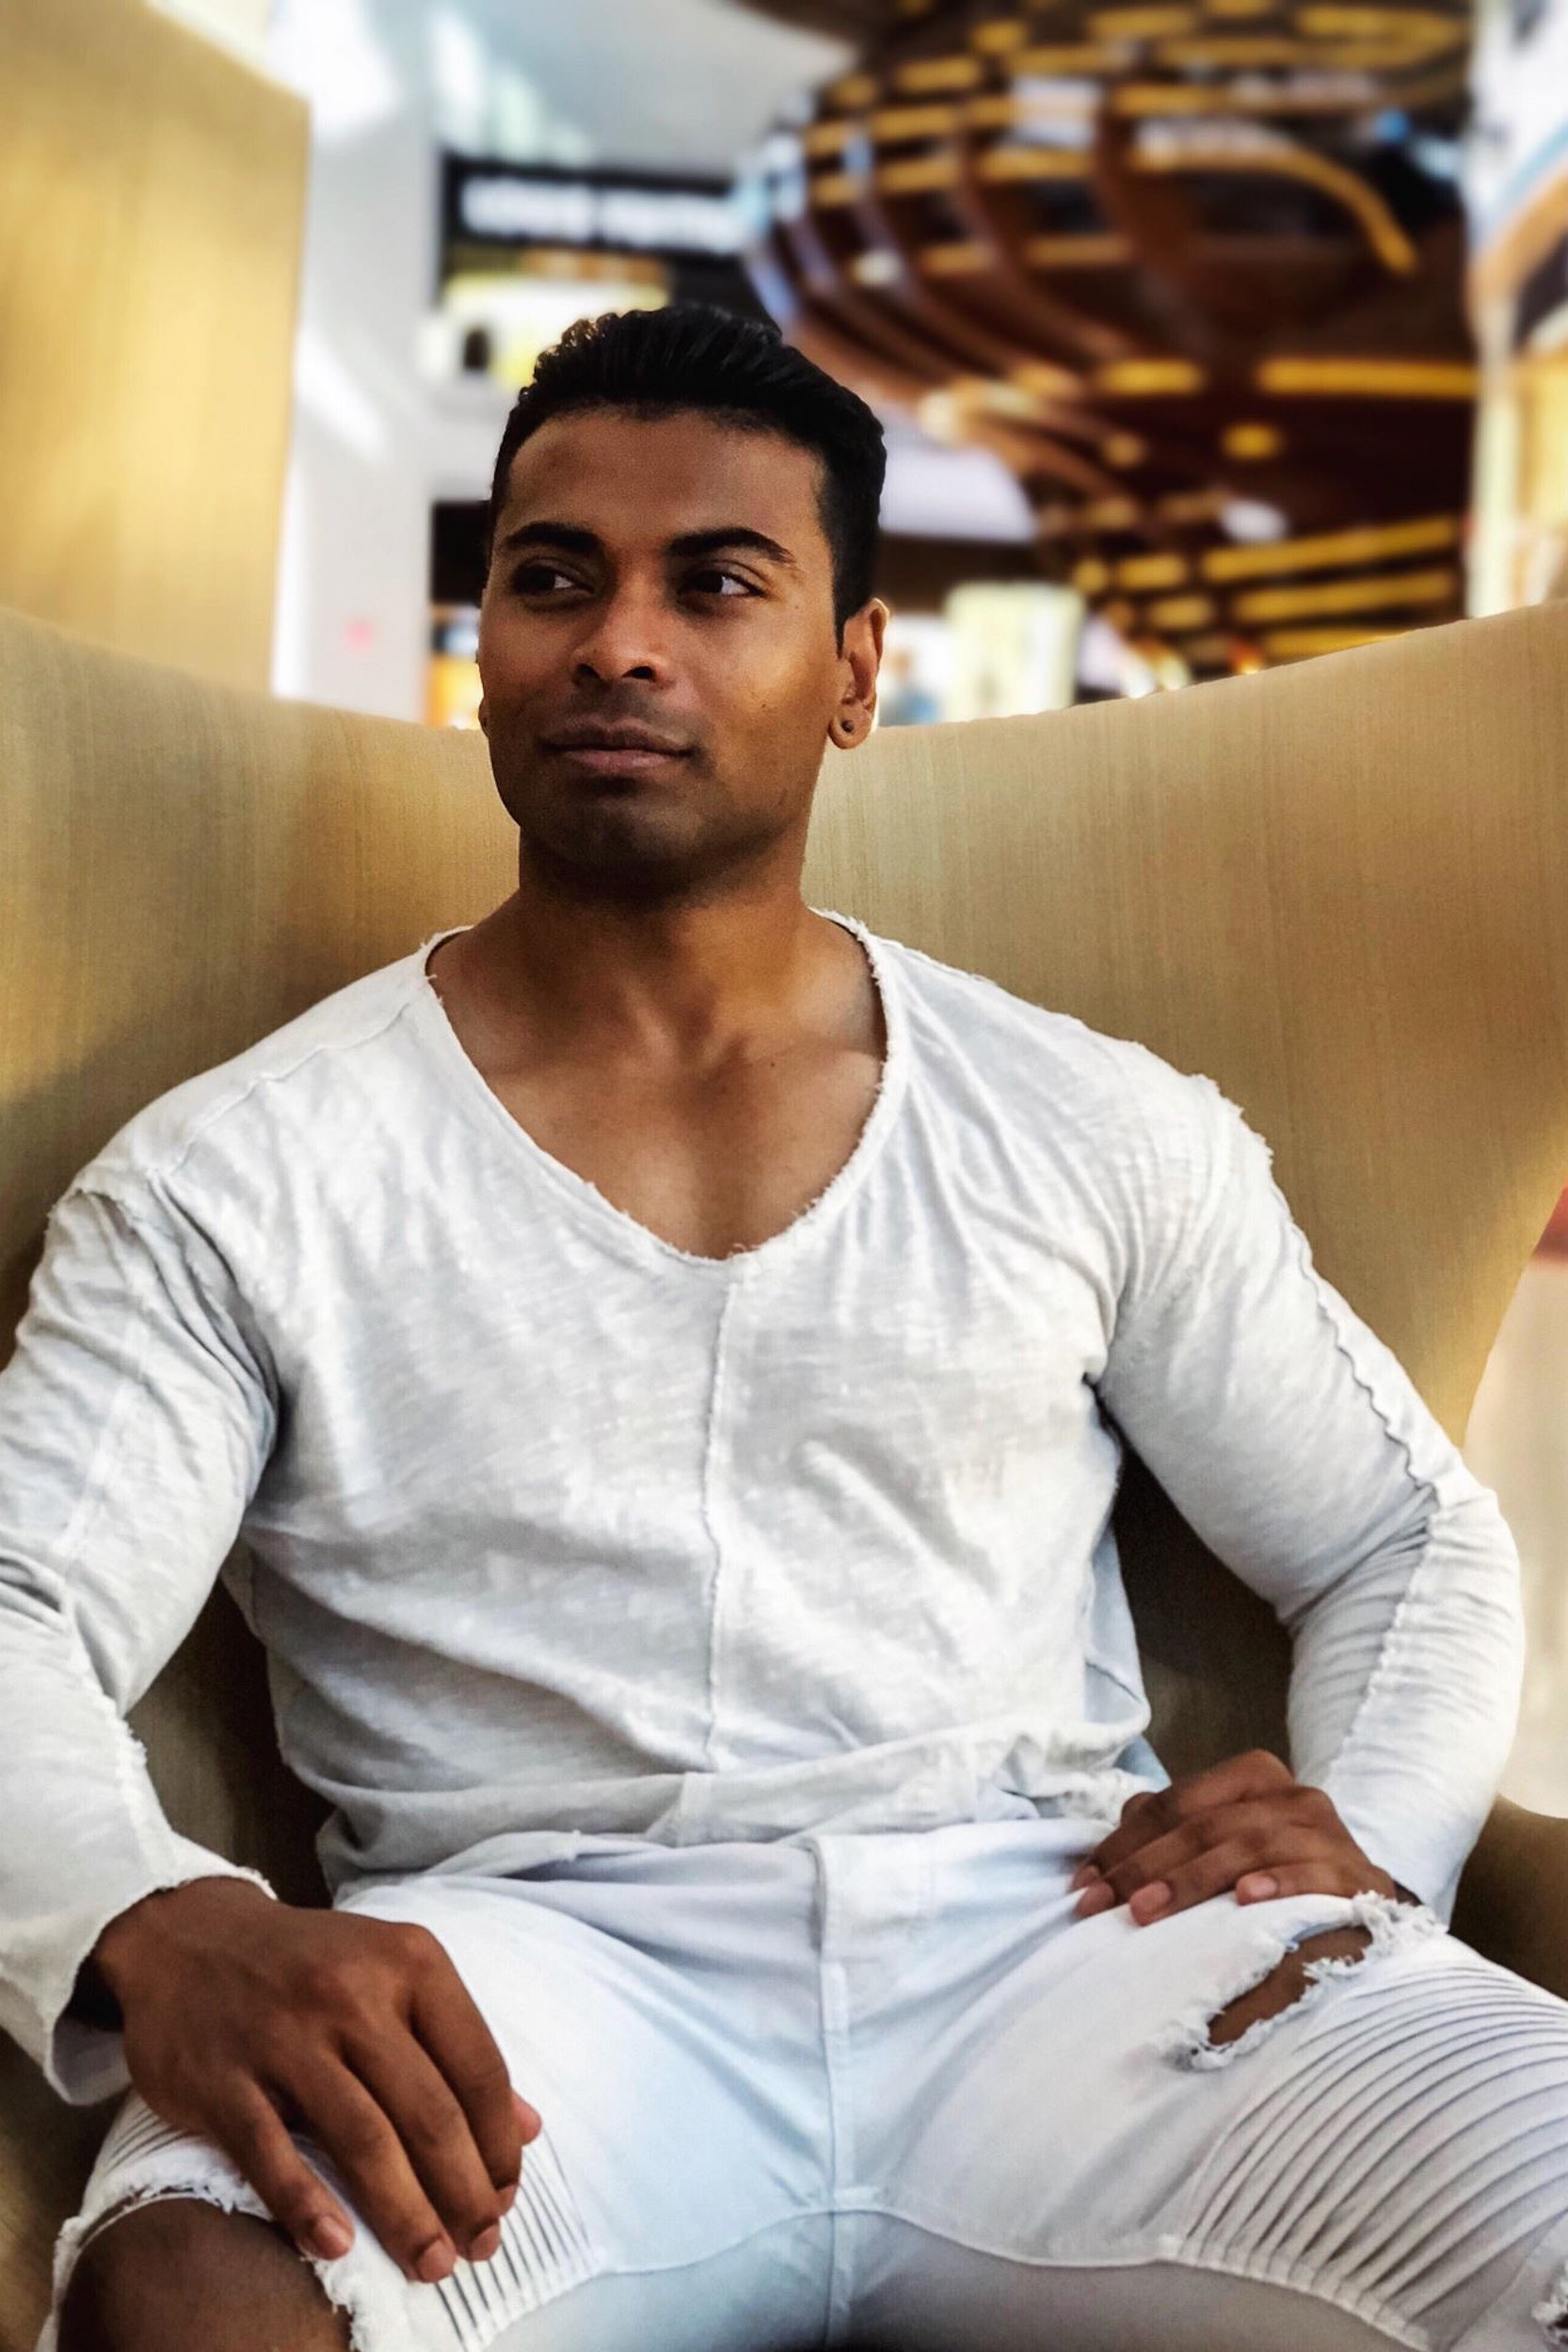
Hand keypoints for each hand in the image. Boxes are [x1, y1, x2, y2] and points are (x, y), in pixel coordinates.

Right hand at [92, 1877, 540, 2284]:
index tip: (507, 2199)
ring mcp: (285, 2036)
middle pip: (428, 2113)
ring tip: (432, 2263)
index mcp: (409, 1962)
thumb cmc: (310, 1966)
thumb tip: (527, 2128)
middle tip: (480, 2247)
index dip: (499, 2146)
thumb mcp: (394, 1975)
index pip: (477, 2068)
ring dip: (405, 2214)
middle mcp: (352, 1994)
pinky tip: (340, 2246)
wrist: (188, 1937)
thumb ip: (458, 2047)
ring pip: (363, 2140)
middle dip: (463, 2193)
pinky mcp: (223, 2079)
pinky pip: (272, 2154)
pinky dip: (308, 2206)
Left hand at [1069, 1749, 1398, 1925]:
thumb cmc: (1277, 1871)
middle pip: (1205, 1824)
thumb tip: (1108, 1846)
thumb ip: (1170, 1831)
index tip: (1084, 1886)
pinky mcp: (1356, 1875)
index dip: (1123, 1844)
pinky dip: (1276, 1883)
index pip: (1174, 1803)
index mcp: (1252, 1778)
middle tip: (1106, 1906)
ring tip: (1148, 1911)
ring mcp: (1327, 1833)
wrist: (1361, 1904)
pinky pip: (1312, 1873)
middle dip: (1146, 1866)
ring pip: (1248, 1844)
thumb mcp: (1221, 1843)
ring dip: (1192, 1879)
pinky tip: (1244, 1899)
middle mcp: (1292, 1795)